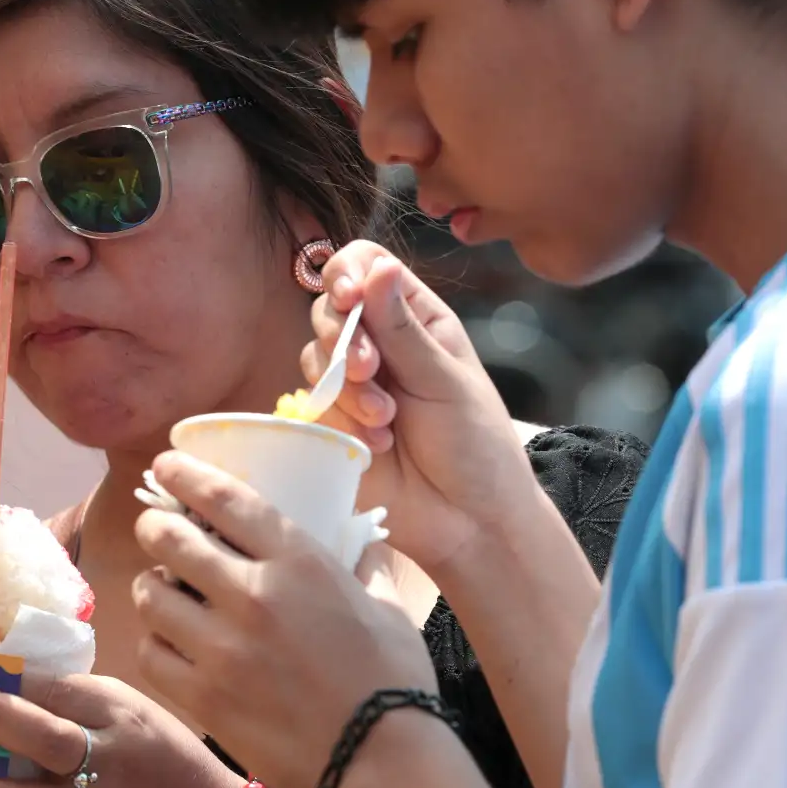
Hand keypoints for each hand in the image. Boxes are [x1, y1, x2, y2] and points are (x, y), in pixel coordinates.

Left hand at [131, 452, 435, 787]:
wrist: (384, 764)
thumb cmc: (394, 680)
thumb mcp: (385, 604)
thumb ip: (361, 560)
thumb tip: (356, 534)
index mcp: (299, 561)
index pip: (223, 498)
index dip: (184, 475)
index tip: (165, 465)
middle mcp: (252, 595)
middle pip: (169, 537)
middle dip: (157, 526)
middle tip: (159, 530)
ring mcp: (222, 648)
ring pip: (151, 594)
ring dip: (154, 586)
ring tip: (166, 592)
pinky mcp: (204, 697)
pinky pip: (151, 653)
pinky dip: (155, 642)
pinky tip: (171, 643)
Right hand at [304, 241, 544, 571]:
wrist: (468, 522)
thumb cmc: (475, 445)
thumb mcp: (446, 380)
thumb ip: (403, 328)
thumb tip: (378, 267)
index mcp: (415, 318)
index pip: (364, 266)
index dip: (346, 275)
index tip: (350, 298)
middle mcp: (379, 343)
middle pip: (328, 308)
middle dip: (344, 338)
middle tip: (371, 372)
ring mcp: (351, 384)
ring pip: (314, 356)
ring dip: (347, 388)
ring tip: (386, 422)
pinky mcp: (330, 424)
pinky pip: (311, 404)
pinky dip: (340, 421)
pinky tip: (375, 445)